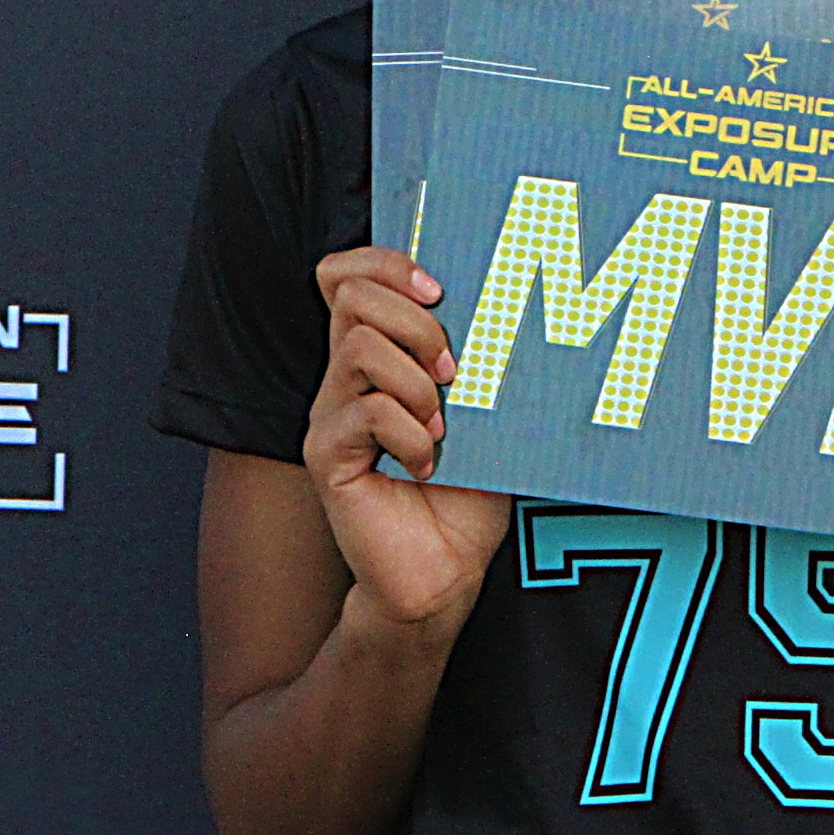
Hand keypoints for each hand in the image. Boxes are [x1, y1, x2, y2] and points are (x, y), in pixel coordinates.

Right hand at [303, 248, 510, 627]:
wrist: (447, 570)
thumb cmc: (469, 490)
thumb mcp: (485, 411)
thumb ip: (478, 357)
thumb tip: (506, 301)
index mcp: (378, 354)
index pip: (346, 273)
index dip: (387, 263)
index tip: (441, 290)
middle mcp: (345, 376)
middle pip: (352, 294)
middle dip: (417, 321)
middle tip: (454, 372)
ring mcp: (331, 414)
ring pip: (360, 347)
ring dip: (418, 383)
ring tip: (442, 426)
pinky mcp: (326, 455)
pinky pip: (365, 411)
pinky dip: (410, 433)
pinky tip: (427, 463)